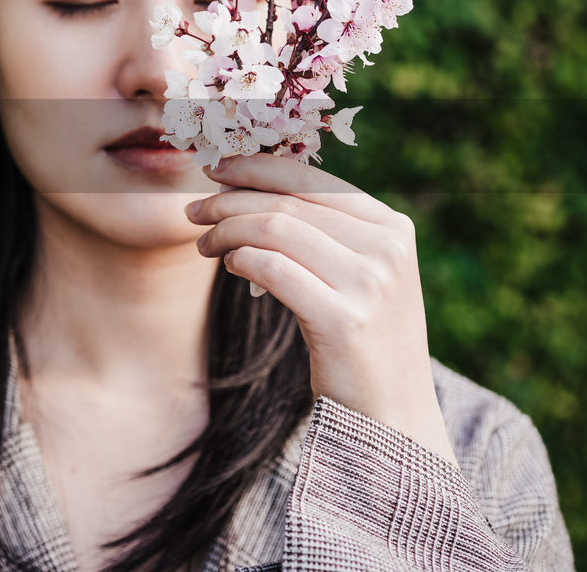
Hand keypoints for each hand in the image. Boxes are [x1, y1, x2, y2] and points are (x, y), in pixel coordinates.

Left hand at [186, 152, 457, 465]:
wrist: (394, 416)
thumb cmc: (361, 341)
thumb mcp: (356, 275)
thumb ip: (323, 234)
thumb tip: (249, 192)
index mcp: (391, 227)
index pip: (313, 180)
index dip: (257, 169)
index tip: (216, 169)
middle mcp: (386, 248)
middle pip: (288, 204)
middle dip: (230, 201)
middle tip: (193, 211)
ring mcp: (370, 283)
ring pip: (276, 230)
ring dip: (227, 231)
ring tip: (203, 243)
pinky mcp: (344, 320)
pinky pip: (273, 270)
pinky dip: (241, 260)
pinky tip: (228, 266)